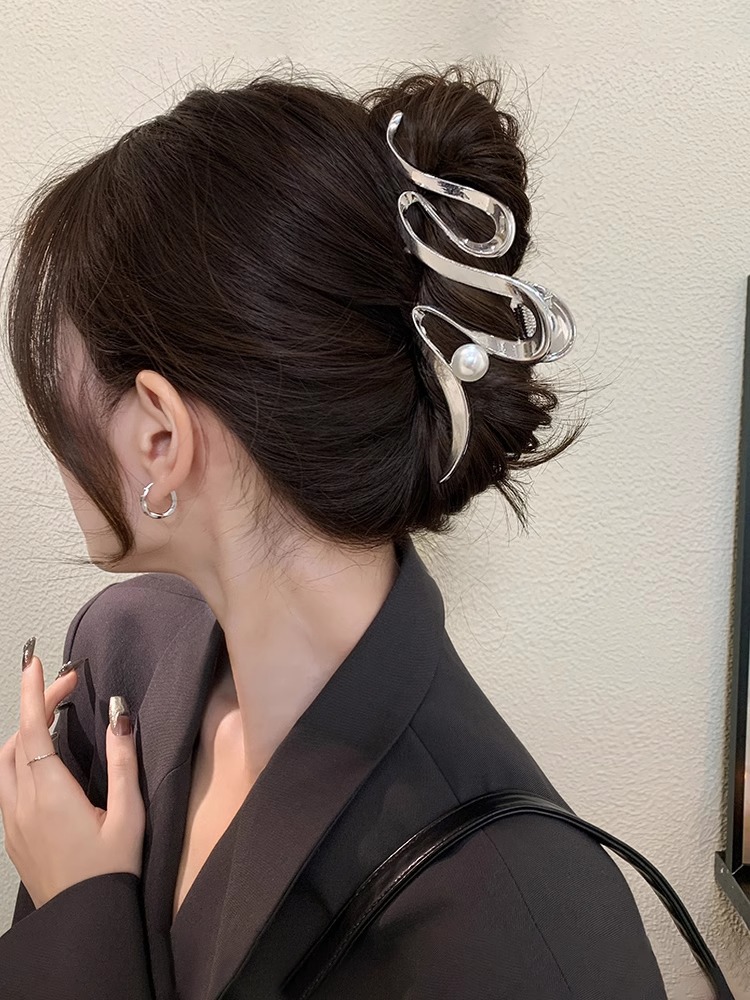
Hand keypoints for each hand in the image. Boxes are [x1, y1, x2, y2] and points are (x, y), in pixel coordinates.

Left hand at [0, 646, 145, 908]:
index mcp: (50, 793)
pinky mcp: (12, 835)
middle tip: (67, 686)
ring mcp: (12, 821)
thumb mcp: (129, 812)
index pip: (33, 729)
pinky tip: (42, 760)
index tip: (38, 663)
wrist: (85, 918)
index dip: (35, 692)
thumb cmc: (112, 867)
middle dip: (37, 706)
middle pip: (17, 739)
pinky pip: (6, 784)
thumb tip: (119, 714)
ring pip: (5, 762)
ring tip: (51, 716)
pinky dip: (19, 757)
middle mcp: (22, 803)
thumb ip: (123, 760)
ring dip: (23, 731)